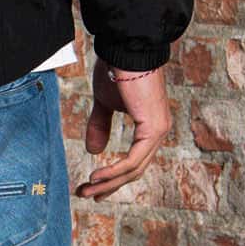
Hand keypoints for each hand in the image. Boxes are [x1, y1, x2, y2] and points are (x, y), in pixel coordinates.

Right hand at [78, 58, 170, 199]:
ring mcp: (158, 131)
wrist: (124, 50)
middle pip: (134, 170)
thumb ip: (100, 125)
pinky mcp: (153, 129)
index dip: (113, 177)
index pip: (134, 161)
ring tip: (86, 190)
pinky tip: (96, 177)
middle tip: (86, 195)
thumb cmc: (116, 70)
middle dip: (108, 186)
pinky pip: (133, 160)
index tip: (93, 187)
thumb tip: (94, 150)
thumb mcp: (104, 103)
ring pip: (134, 169)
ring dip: (108, 183)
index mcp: (150, 126)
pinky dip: (114, 172)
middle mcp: (158, 131)